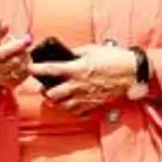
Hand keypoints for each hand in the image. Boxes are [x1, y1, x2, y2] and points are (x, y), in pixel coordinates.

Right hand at [0, 23, 31, 92]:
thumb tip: (6, 23)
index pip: (0, 54)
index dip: (13, 47)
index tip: (23, 40)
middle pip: (12, 63)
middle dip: (23, 52)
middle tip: (25, 43)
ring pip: (19, 72)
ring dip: (26, 60)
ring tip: (24, 51)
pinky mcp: (7, 85)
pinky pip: (22, 79)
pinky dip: (29, 70)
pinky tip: (28, 61)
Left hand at [31, 44, 145, 115]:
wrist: (132, 72)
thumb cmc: (114, 58)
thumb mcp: (93, 49)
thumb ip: (76, 53)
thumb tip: (66, 55)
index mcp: (77, 68)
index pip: (50, 69)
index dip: (37, 68)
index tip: (29, 67)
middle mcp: (78, 85)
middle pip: (52, 94)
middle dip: (45, 91)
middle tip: (45, 86)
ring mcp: (85, 96)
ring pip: (61, 105)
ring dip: (56, 101)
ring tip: (56, 96)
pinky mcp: (92, 104)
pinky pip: (76, 111)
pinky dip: (70, 108)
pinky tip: (71, 102)